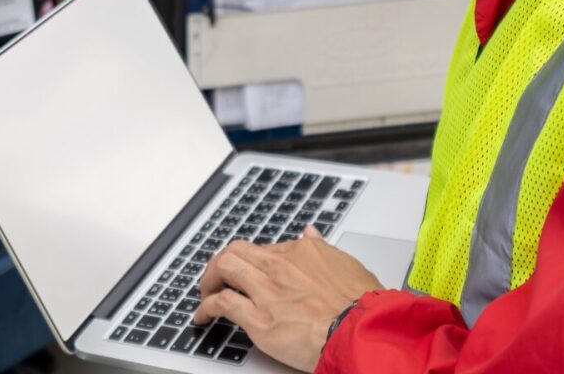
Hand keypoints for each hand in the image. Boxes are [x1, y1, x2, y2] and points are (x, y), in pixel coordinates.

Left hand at [193, 226, 382, 371]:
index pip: (265, 249)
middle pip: (236, 251)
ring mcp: (267, 290)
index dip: (254, 261)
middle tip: (218, 277)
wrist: (359, 330)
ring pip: (224, 268)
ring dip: (209, 279)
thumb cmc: (361, 305)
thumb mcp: (348, 265)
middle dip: (222, 262)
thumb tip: (312, 232)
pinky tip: (203, 315)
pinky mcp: (258, 318)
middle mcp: (280, 266)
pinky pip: (222, 303)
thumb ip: (324, 248)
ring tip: (206, 292)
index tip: (250, 271)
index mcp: (302, 252)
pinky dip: (206, 307)